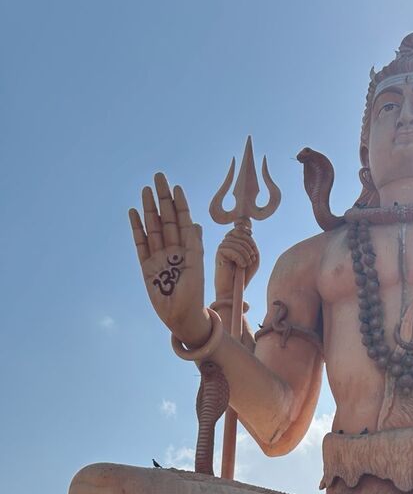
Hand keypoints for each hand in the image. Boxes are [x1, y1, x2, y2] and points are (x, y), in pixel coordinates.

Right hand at [129, 174, 207, 344]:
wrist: (181, 316)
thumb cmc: (194, 294)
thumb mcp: (196, 268)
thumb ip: (194, 246)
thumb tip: (196, 224)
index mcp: (188, 248)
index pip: (183, 220)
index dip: (180, 204)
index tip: (176, 187)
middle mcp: (173, 249)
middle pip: (167, 219)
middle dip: (163, 199)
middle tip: (159, 177)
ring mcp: (159, 256)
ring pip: (153, 227)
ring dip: (150, 209)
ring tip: (146, 190)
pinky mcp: (146, 265)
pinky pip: (141, 243)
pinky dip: (137, 228)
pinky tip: (134, 213)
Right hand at [214, 226, 259, 301]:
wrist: (234, 289)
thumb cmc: (244, 274)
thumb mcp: (253, 257)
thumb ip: (251, 243)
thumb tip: (245, 230)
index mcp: (234, 242)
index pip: (240, 229)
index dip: (247, 232)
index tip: (252, 243)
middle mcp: (227, 243)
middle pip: (240, 233)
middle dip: (250, 246)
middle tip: (251, 259)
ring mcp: (222, 247)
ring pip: (237, 242)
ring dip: (246, 254)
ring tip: (246, 264)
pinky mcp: (219, 253)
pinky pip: (232, 249)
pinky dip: (240, 258)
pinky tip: (241, 266)